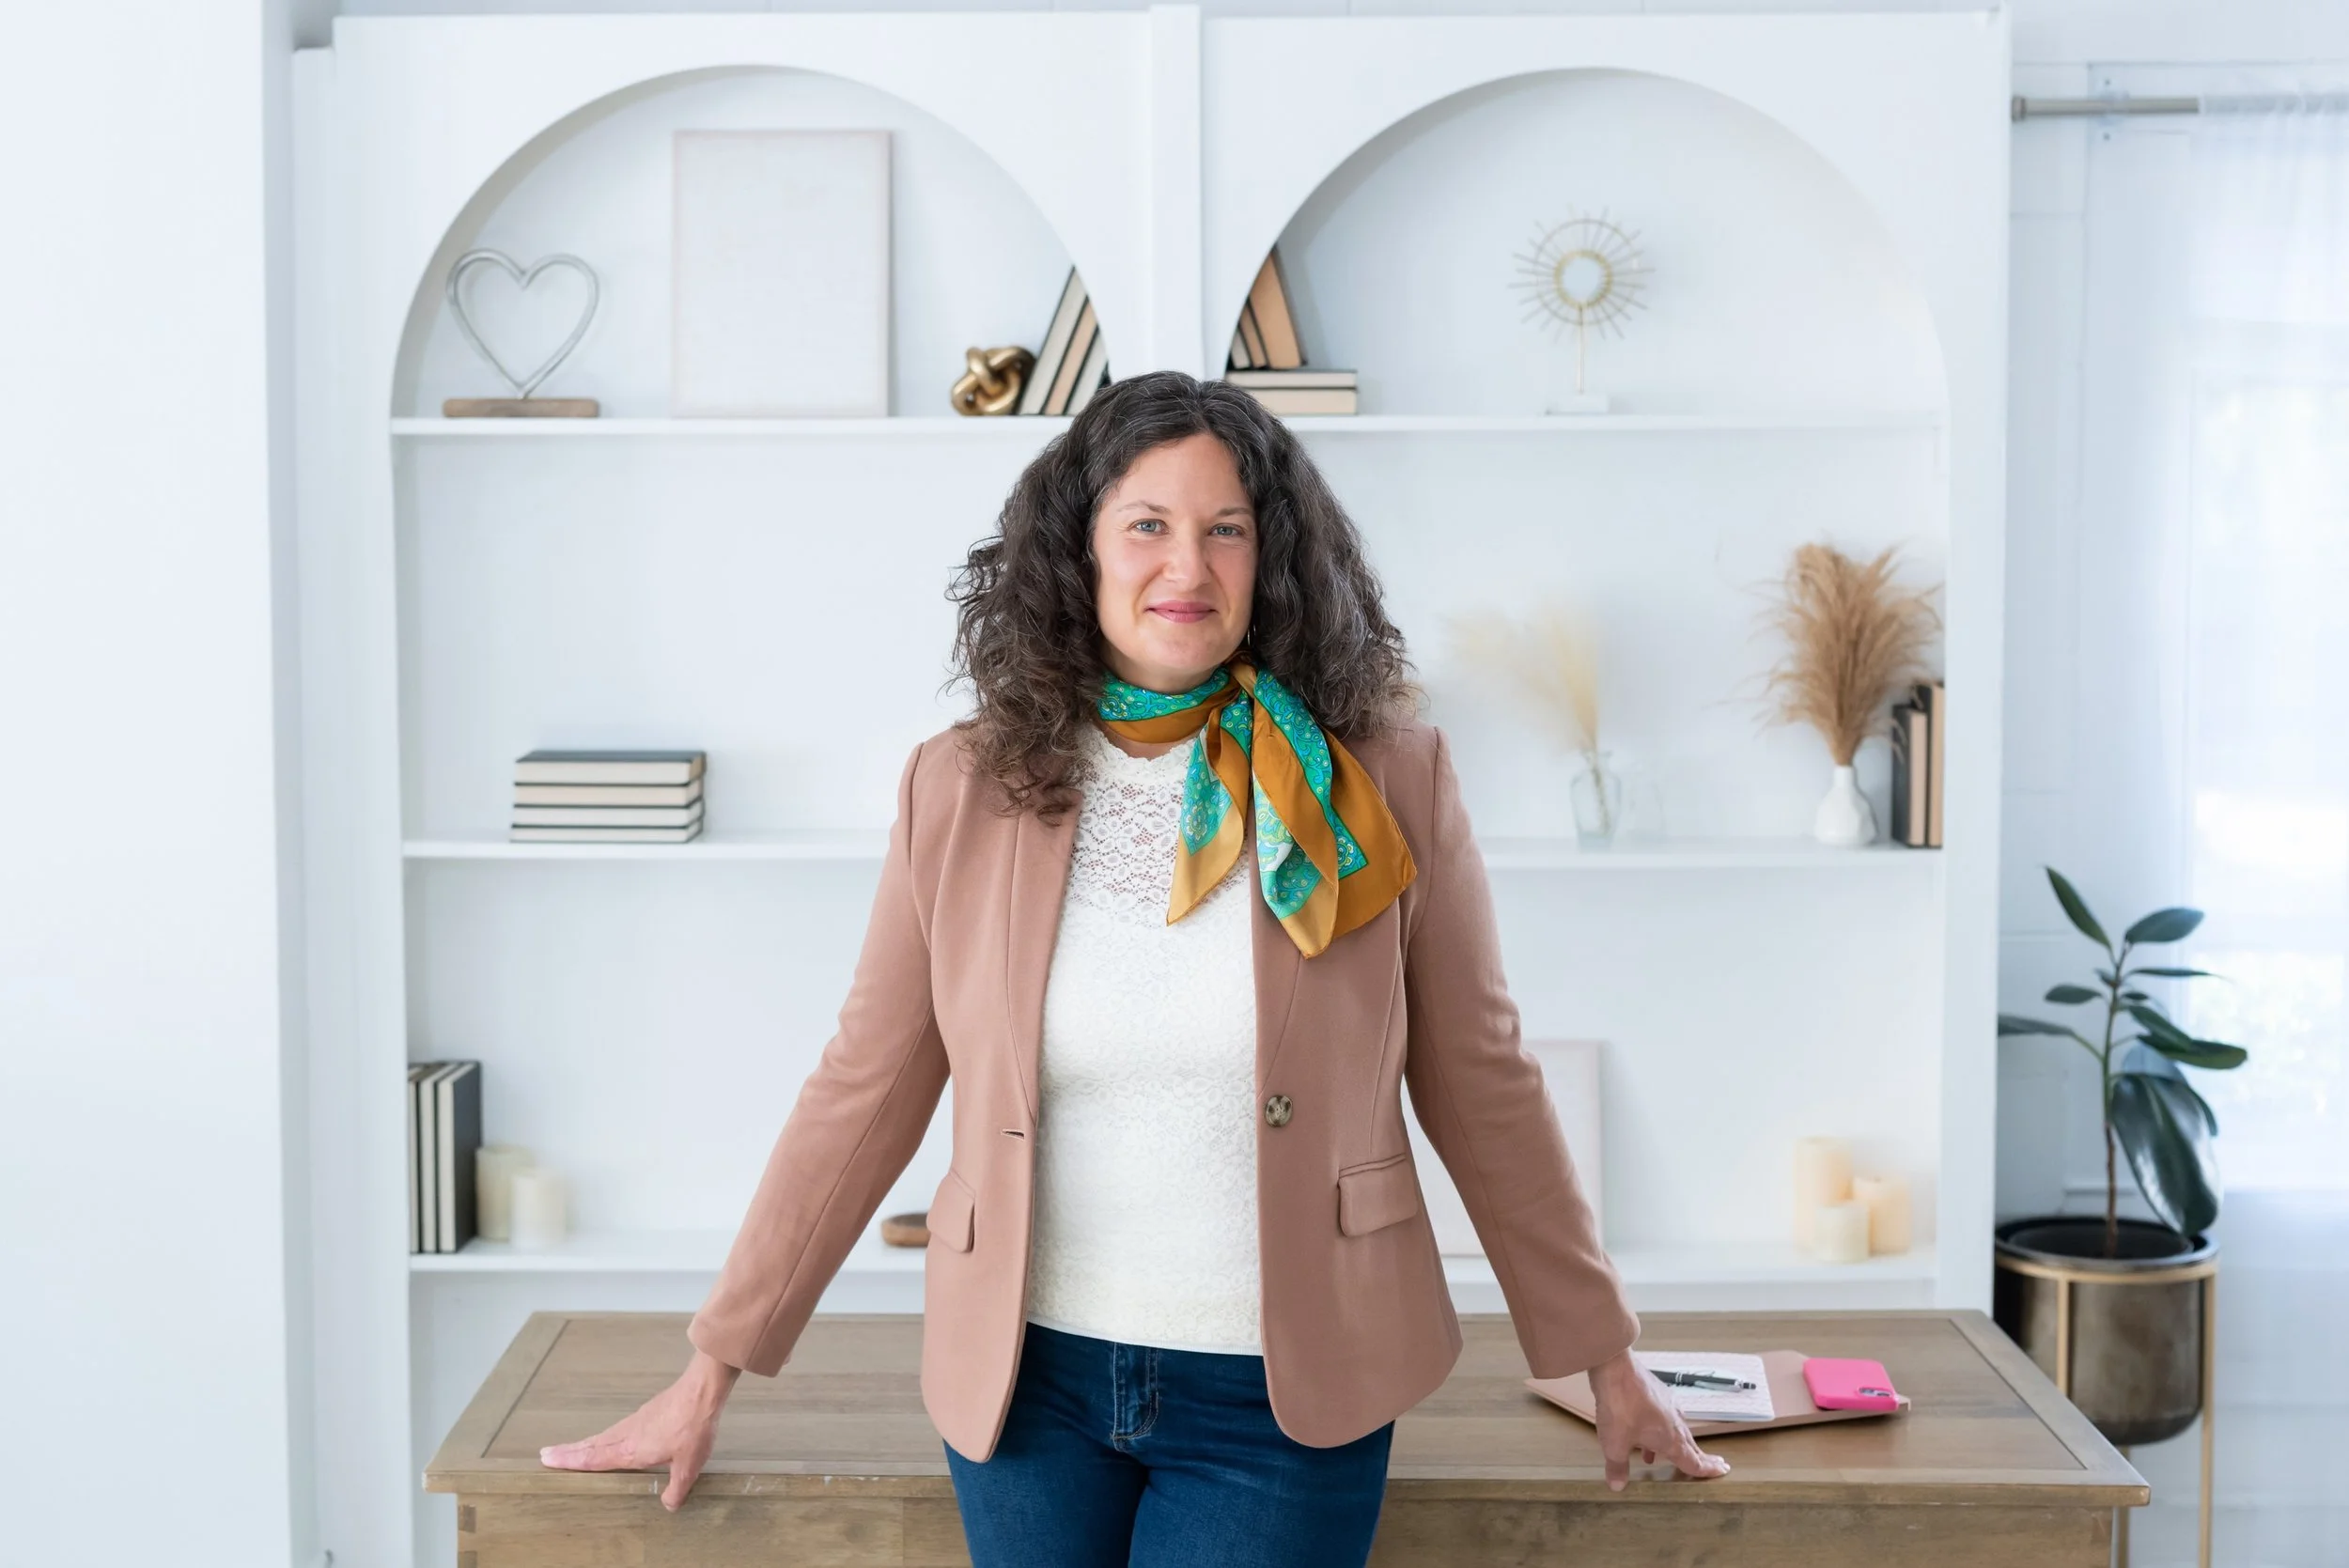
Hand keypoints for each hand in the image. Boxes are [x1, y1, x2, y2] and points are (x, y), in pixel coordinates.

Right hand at [538, 1348, 741, 1510]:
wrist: (702, 1392)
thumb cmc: (693, 1429)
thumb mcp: (688, 1467)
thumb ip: (676, 1489)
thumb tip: (667, 1505)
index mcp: (630, 1450)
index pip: (593, 1459)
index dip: (570, 1462)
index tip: (548, 1459)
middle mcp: (627, 1435)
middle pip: (591, 1445)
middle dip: (568, 1451)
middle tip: (546, 1454)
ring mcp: (635, 1422)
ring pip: (603, 1435)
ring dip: (584, 1443)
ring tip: (571, 1450)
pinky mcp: (646, 1413)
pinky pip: (616, 1429)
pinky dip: (603, 1436)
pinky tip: (610, 1438)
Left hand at [1588, 1351, 1731, 1490]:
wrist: (1616, 1367)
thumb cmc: (1620, 1407)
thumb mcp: (1614, 1443)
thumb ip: (1618, 1467)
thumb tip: (1618, 1486)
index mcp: (1671, 1440)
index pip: (1694, 1461)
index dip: (1707, 1470)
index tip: (1723, 1471)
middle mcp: (1675, 1423)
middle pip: (1691, 1445)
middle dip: (1702, 1457)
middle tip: (1717, 1463)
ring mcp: (1668, 1405)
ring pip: (1677, 1430)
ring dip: (1678, 1444)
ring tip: (1669, 1456)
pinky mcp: (1657, 1392)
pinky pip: (1665, 1417)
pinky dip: (1661, 1429)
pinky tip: (1646, 1431)